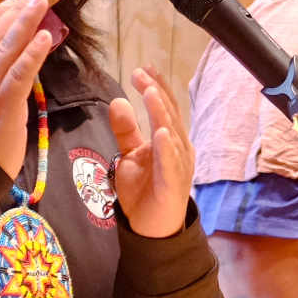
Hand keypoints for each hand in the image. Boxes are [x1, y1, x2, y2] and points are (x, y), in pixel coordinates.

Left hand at [109, 65, 195, 238]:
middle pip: (169, 115)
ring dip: (161, 113)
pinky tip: (161, 133)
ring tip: (150, 92)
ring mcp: (178, 166)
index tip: (142, 69)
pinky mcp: (173, 184)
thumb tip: (117, 100)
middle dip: (156, 93)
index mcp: (171, 140)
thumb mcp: (130, 154)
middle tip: (141, 74)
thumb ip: (126, 130)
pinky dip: (166, 148)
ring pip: (171, 134)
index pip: (165, 108)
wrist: (151, 228)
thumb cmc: (144, 190)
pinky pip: (170, 163)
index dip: (156, 87)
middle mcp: (180, 149)